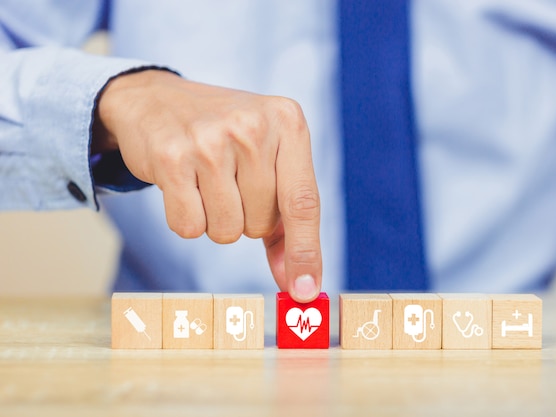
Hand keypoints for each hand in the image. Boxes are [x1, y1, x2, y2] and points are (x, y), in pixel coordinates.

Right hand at [93, 70, 321, 301]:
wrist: (158, 101)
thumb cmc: (224, 139)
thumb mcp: (267, 161)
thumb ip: (285, 223)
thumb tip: (296, 284)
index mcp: (287, 122)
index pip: (303, 201)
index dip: (305, 251)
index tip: (305, 291)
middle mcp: (252, 127)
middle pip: (261, 223)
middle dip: (247, 219)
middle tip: (230, 184)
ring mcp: (210, 140)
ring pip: (227, 230)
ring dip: (217, 221)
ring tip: (206, 183)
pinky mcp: (171, 157)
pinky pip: (189, 227)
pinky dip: (187, 219)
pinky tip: (182, 185)